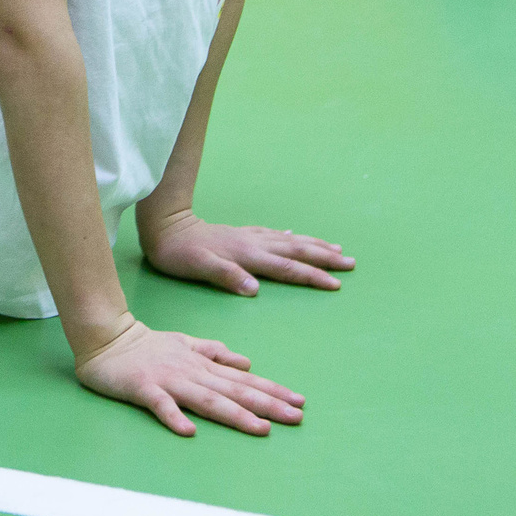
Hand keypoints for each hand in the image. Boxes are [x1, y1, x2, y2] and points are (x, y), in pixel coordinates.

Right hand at [73, 317, 303, 436]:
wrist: (105, 337)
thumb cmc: (146, 344)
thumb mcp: (185, 342)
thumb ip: (214, 351)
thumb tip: (246, 362)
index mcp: (201, 363)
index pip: (242, 379)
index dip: (271, 390)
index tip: (298, 402)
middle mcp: (191, 371)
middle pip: (233, 391)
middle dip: (266, 404)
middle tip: (295, 417)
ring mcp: (168, 380)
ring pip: (206, 399)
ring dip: (234, 414)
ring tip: (259, 428)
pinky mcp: (143, 388)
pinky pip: (160, 405)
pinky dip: (174, 417)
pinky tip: (188, 431)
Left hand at [141, 210, 352, 294]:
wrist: (164, 226)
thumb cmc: (179, 253)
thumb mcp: (198, 267)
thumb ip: (226, 276)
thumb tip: (255, 289)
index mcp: (247, 255)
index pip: (287, 268)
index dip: (312, 276)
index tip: (336, 283)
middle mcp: (253, 243)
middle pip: (297, 250)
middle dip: (325, 257)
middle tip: (351, 262)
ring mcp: (248, 237)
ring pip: (289, 240)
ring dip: (314, 244)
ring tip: (336, 248)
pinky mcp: (240, 234)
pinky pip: (274, 235)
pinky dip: (289, 237)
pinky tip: (293, 236)